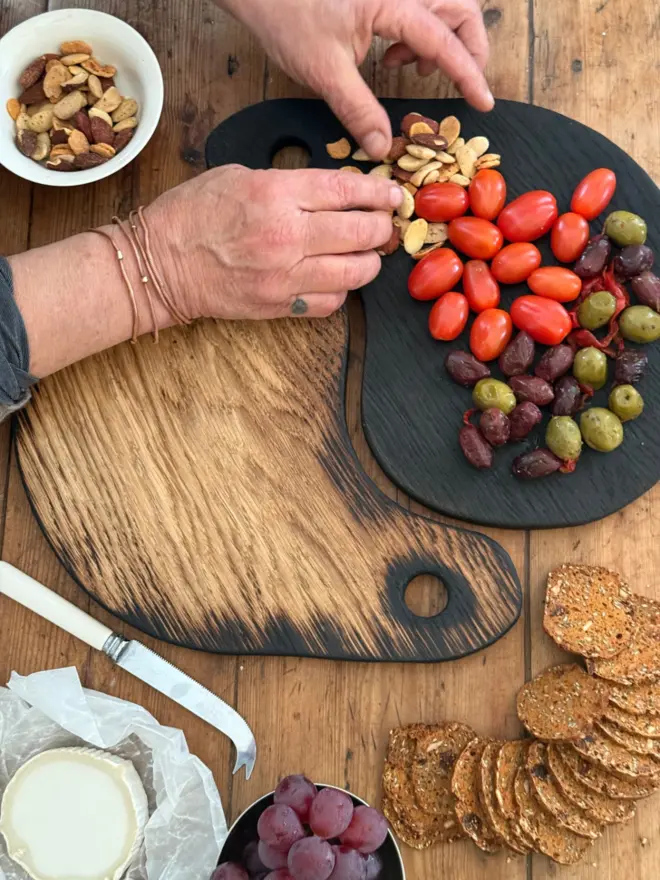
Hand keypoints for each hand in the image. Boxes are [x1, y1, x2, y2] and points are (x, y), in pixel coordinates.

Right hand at [146, 164, 402, 319]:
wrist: (160, 265)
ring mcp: (284, 276)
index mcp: (276, 194)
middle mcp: (286, 236)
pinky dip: (342, 291)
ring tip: (366, 254)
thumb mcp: (239, 175)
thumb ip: (289, 183)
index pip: (346, 190)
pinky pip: (331, 303)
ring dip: (369, 262)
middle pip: (361, 233)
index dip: (378, 192)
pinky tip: (336, 278)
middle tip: (382, 225)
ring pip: (355, 273)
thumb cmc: (193, 215)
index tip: (392, 194)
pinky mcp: (280, 305)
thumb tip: (332, 191)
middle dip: (381, 228)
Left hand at [222, 0, 491, 158]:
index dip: (468, 75)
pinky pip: (419, 5)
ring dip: (442, 39)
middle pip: (460, 9)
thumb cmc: (286, 14)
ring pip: (443, 5)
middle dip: (468, 47)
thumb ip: (359, 110)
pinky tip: (392, 53)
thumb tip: (382, 147)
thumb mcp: (324, 71)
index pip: (446, 41)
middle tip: (460, 82)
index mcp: (394, 2)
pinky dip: (419, 31)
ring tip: (410, 68)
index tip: (483, 102)